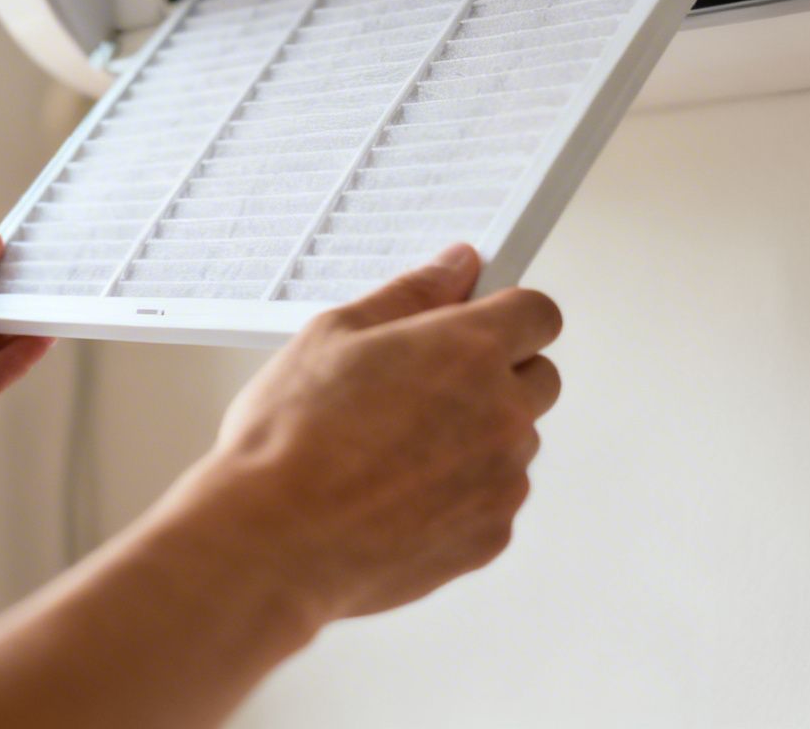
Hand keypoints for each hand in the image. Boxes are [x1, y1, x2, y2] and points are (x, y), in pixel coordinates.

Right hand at [199, 244, 561, 622]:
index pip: (538, 313)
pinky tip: (399, 494)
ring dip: (479, 438)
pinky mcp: (490, 536)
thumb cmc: (289, 440)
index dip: (508, 314)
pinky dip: (463, 494)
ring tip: (398, 449)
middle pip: (539, 378)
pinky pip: (494, 499)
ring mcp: (501, 480)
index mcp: (469, 350)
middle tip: (428, 387)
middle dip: (500, 374)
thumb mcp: (334, 334)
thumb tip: (456, 267)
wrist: (270, 544)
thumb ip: (411, 293)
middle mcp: (501, 414)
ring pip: (514, 443)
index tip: (480, 322)